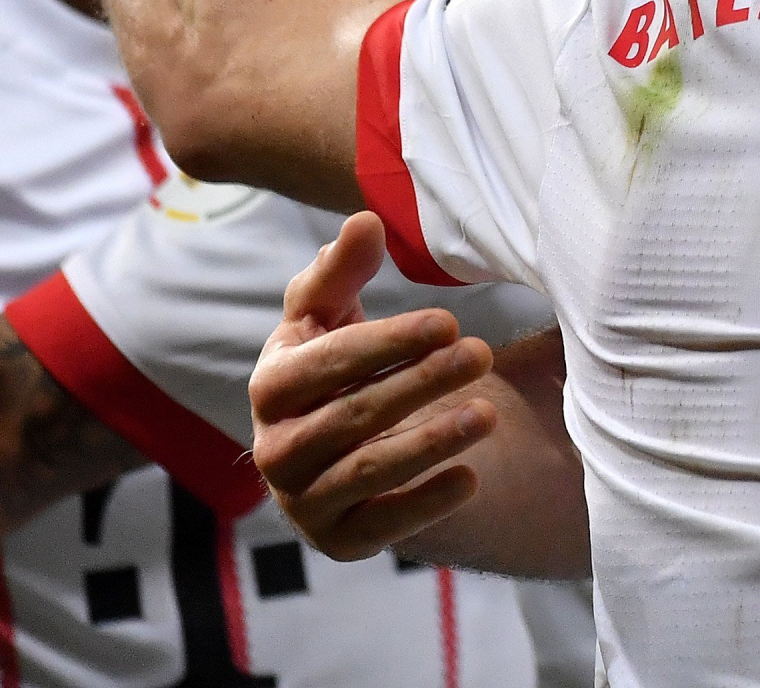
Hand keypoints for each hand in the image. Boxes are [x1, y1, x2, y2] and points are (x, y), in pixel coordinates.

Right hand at [250, 213, 496, 559]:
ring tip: (487, 414)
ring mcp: (304, 498)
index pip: (326, 362)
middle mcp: (276, 448)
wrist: (341, 447)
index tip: (448, 320)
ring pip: (367, 471)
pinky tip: (471, 478)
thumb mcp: (333, 314)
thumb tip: (365, 220)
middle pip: (351, 415)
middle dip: (420, 382)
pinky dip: (425, 504)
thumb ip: (343, 269)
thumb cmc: (340, 363)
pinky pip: (380, 527)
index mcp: (272, 385)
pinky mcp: (338, 539)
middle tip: (481, 353)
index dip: (386, 341)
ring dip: (429, 442)